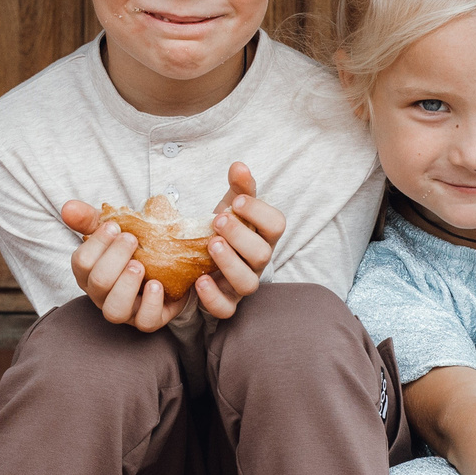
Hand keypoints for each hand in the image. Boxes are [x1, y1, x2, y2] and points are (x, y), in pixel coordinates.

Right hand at [59, 202, 186, 330]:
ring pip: (114, 310)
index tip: (115, 226)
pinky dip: (151, 303)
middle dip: (114, 258)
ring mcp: (125, 311)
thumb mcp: (113, 230)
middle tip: (132, 239)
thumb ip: (89, 219)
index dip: (97, 243)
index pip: (81, 262)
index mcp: (89, 273)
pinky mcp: (148, 320)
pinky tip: (157, 284)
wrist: (169, 268)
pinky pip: (145, 322)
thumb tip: (67, 207)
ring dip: (127, 285)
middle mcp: (102, 295)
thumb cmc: (133, 250)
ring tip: (140, 265)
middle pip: (98, 283)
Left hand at [191, 161, 284, 319]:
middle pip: (262, 254)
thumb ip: (238, 187)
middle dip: (241, 236)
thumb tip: (239, 165)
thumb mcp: (230, 206)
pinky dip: (213, 297)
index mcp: (263, 236)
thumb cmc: (224, 230)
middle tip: (219, 220)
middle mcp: (257, 262)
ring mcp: (242, 284)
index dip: (260, 213)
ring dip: (230, 264)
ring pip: (248, 283)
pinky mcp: (225, 302)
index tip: (238, 201)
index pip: (277, 225)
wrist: (203, 259)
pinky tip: (199, 279)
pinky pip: (226, 308)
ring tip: (211, 245)